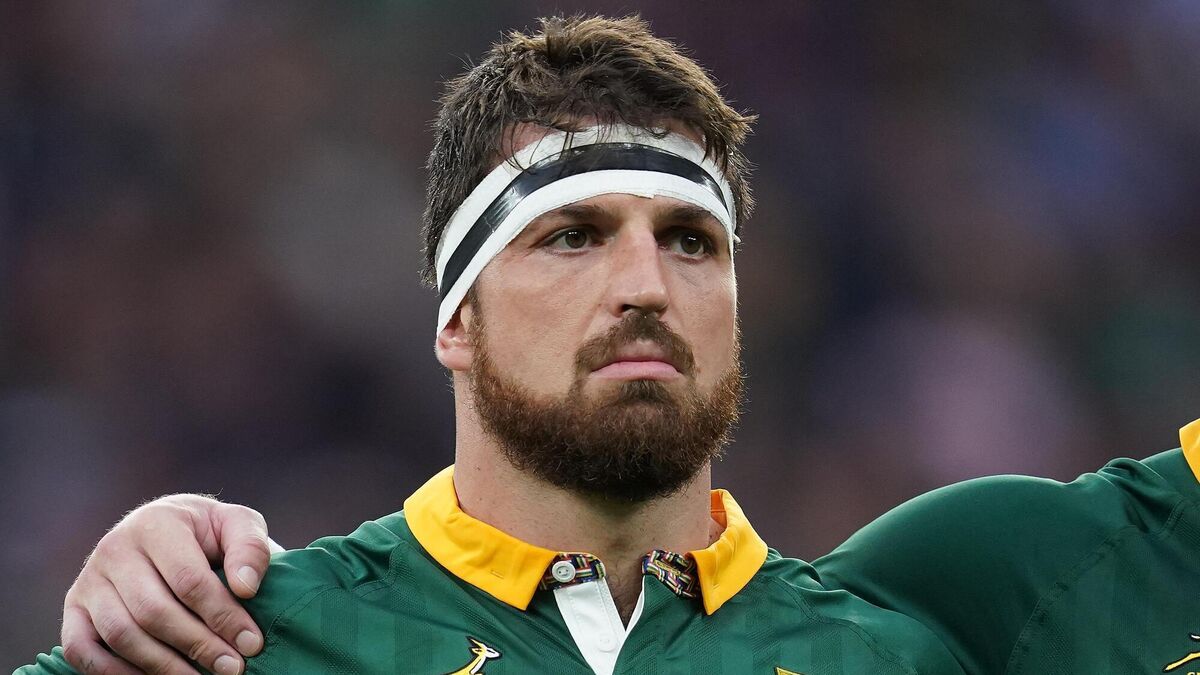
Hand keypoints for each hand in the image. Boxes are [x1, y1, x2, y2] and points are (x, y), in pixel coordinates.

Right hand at [60, 494, 273, 674]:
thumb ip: (249, 548)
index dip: (222, 615)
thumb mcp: (237, 525)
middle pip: (154, 611)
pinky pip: (82, 650)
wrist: (166, 529)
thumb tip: (246, 587)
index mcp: (156, 523)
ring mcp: (89, 580)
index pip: (188, 580)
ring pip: (121, 634)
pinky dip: (115, 673)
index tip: (251, 642)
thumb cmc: (208, 533)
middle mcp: (114, 549)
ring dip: (164, 666)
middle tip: (233, 668)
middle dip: (198, 645)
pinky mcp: (74, 608)